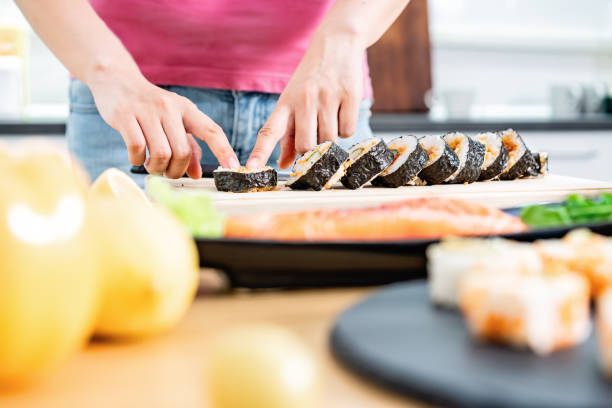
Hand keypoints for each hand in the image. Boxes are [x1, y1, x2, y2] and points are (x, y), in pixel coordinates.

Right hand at [88, 71, 239, 178]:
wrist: (117, 80)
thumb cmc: (151, 107)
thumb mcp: (174, 121)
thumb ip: (188, 147)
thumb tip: (196, 174)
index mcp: (186, 109)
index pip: (211, 130)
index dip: (224, 150)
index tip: (233, 166)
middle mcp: (169, 108)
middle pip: (183, 152)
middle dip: (176, 171)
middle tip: (168, 172)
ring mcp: (146, 111)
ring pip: (162, 154)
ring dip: (157, 168)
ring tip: (153, 166)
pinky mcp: (124, 116)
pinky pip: (137, 148)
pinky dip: (138, 161)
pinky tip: (138, 158)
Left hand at [246, 32, 364, 168]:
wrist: (337, 44)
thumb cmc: (311, 79)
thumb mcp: (294, 102)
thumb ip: (289, 135)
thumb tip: (284, 164)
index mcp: (285, 103)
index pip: (269, 131)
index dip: (260, 152)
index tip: (251, 168)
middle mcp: (304, 99)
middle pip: (306, 145)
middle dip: (312, 148)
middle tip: (316, 132)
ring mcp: (327, 97)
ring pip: (329, 140)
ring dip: (331, 137)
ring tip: (330, 116)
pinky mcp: (349, 95)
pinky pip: (348, 131)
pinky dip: (346, 129)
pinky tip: (342, 112)